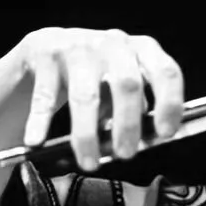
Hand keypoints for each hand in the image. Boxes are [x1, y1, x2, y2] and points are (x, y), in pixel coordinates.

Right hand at [16, 27, 185, 171]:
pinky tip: (36, 141)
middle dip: (128, 124)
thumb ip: (134, 109)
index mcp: (141, 50)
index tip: (165, 134)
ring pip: (86, 94)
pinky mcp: (44, 51)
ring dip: (88, 134)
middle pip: (127, 84)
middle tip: (125, 154)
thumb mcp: (119, 86)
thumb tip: (142, 143)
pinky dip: (41, 121)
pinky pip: (44, 94)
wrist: (45, 49)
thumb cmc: (93, 75)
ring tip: (88, 161)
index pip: (166, 72)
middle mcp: (112, 43)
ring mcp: (78, 45)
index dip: (170, 103)